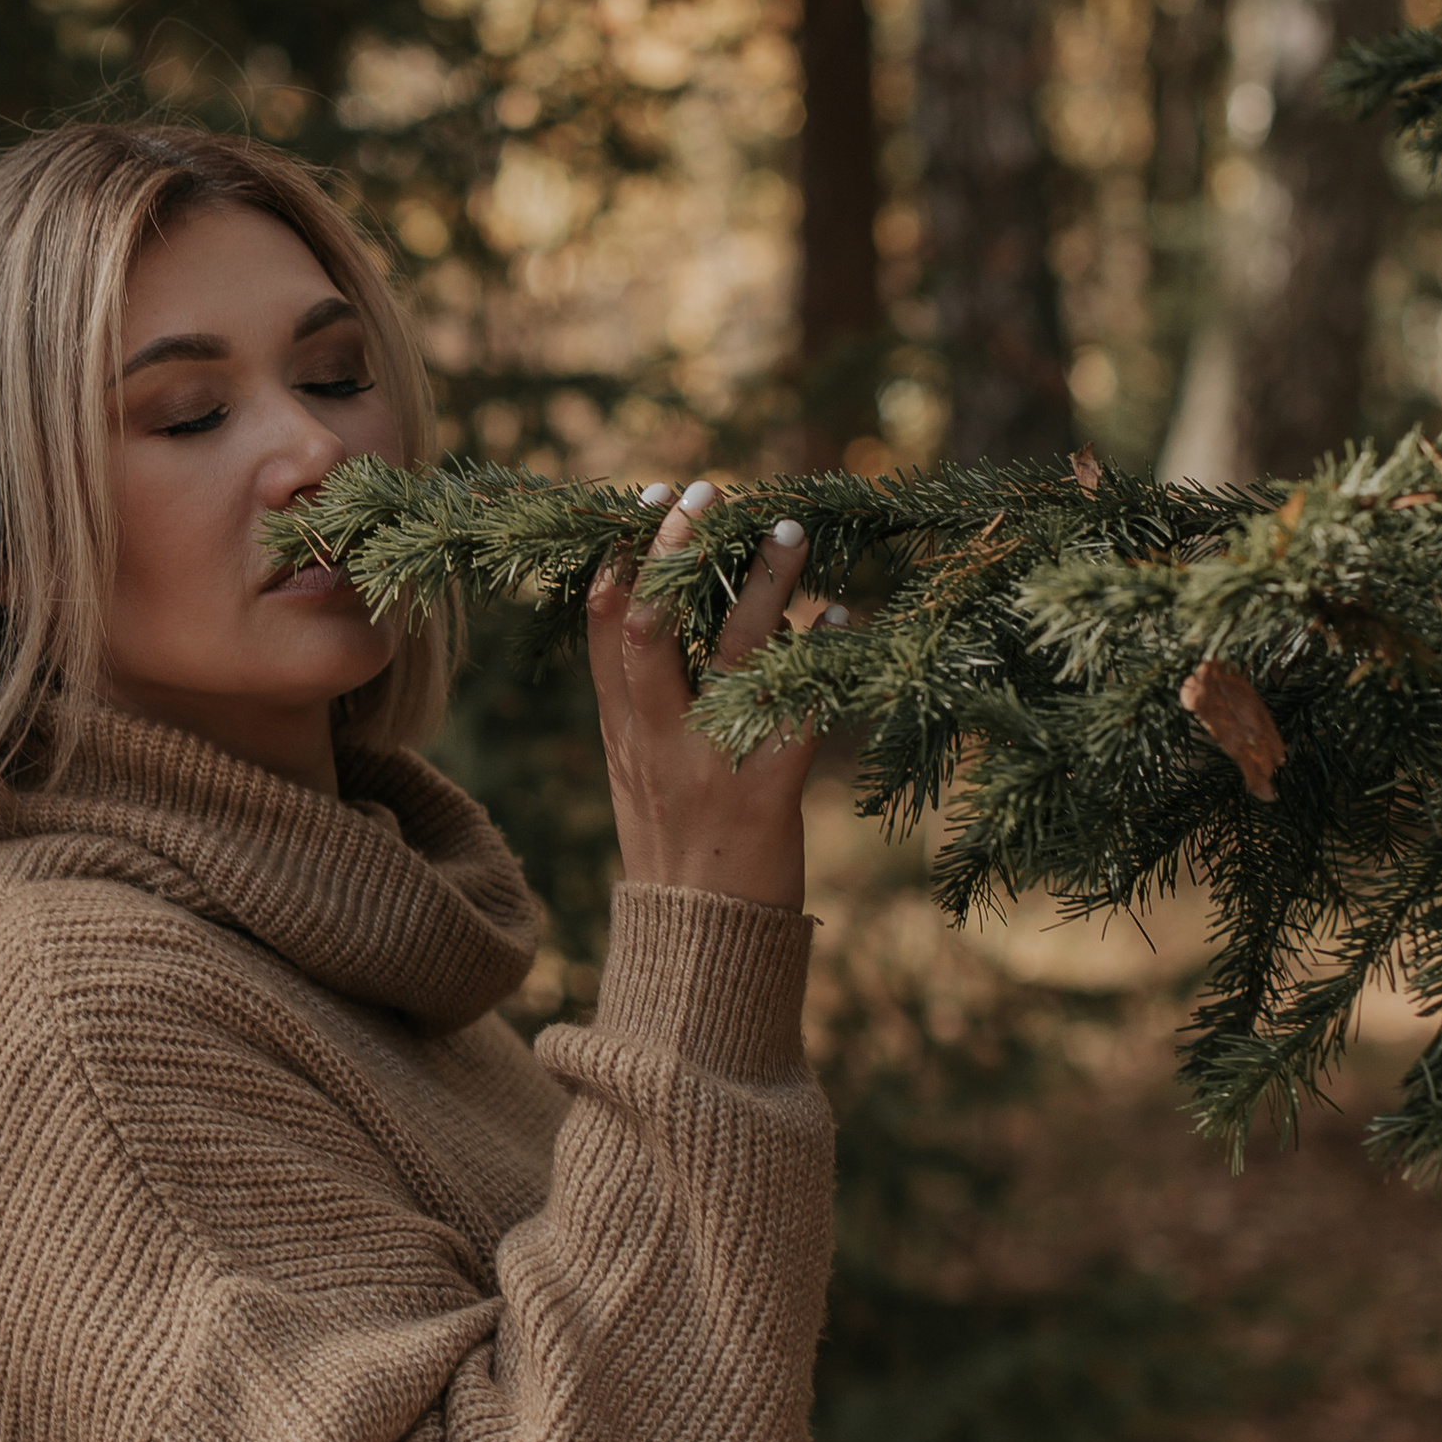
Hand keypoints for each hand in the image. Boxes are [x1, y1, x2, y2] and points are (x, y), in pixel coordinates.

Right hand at [586, 480, 813, 909]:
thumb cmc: (677, 861)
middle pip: (650, 626)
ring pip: (729, 654)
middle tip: (704, 489)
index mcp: (622, 734)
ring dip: (761, 583)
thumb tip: (663, 632)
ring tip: (787, 529)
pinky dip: (819, 654)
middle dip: (673, 551)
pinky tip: (839, 612)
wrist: (699, 951)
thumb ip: (644, 714)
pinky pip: (796, 709)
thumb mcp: (638, 781)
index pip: (602, 630)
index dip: (619, 558)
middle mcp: (656, 741)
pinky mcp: (764, 794)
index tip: (639, 501)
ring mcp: (708, 766)